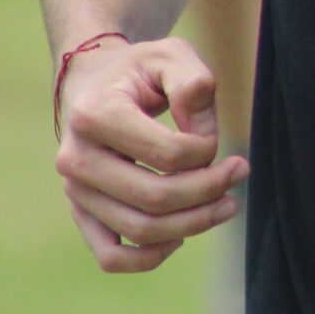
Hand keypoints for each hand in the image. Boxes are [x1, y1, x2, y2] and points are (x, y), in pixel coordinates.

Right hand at [53, 36, 246, 272]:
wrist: (96, 84)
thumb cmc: (140, 71)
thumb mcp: (172, 56)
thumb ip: (194, 84)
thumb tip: (202, 135)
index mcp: (94, 115)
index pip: (167, 153)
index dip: (206, 151)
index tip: (215, 137)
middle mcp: (75, 159)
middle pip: (155, 198)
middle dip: (209, 191)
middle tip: (239, 172)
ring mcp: (75, 192)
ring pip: (140, 231)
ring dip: (193, 224)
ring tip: (227, 204)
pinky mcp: (81, 215)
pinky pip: (112, 257)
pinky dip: (150, 257)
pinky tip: (181, 235)